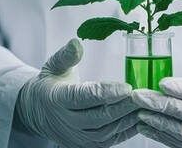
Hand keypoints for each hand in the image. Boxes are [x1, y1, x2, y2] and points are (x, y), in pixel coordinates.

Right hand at [16, 39, 138, 146]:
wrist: (39, 112)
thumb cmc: (51, 85)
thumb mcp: (54, 66)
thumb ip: (66, 56)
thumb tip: (76, 43)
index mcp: (57, 98)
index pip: (82, 97)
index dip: (105, 93)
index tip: (126, 87)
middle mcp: (66, 121)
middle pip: (97, 117)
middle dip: (122, 107)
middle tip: (141, 96)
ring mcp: (76, 136)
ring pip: (105, 132)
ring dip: (126, 119)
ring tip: (142, 105)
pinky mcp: (86, 145)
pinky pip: (108, 141)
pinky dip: (125, 131)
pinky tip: (137, 118)